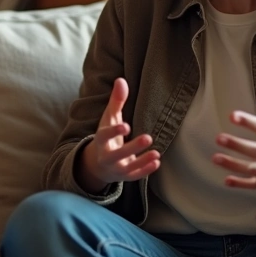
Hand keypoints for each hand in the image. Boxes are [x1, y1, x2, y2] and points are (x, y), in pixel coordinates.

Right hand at [76, 77, 160, 193]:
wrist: (98, 163)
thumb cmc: (107, 135)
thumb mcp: (110, 118)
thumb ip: (116, 100)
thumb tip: (121, 80)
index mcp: (100, 140)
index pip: (104, 136)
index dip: (114, 132)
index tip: (126, 126)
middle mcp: (106, 156)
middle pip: (116, 154)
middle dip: (131, 148)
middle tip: (148, 138)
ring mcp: (115, 168)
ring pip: (127, 168)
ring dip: (142, 162)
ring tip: (157, 153)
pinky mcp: (124, 177)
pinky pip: (134, 176)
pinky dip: (145, 171)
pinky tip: (157, 163)